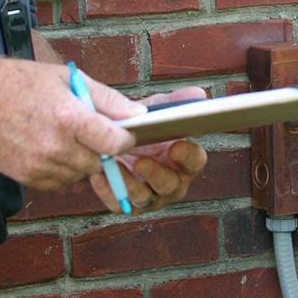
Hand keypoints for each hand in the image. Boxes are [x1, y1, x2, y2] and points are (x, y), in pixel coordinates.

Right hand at [0, 58, 142, 188]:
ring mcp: (40, 165)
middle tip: (85, 130)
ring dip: (79, 159)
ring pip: (79, 174)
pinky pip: (59, 182)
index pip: (116, 143)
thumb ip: (107, 99)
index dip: (124, 139)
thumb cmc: (20, 83)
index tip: (120, 133)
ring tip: (62, 136)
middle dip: (100, 148)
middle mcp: (56, 146)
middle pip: (99, 161)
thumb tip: (138, 115)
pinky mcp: (27, 177)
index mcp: (70, 118)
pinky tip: (47, 148)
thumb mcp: (68, 79)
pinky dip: (61, 169)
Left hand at [88, 86, 209, 213]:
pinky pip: (120, 203)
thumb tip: (197, 94)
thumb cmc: (141, 127)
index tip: (176, 145)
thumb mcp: (156, 110)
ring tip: (115, 166)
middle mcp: (171, 181)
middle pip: (172, 186)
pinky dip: (109, 191)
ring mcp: (150, 196)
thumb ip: (175, 103)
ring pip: (145, 198)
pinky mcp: (126, 203)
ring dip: (131, 184)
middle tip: (142, 162)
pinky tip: (99, 175)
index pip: (195, 161)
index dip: (188, 155)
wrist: (111, 138)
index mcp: (184, 159)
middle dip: (157, 175)